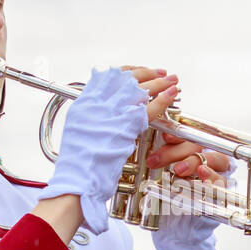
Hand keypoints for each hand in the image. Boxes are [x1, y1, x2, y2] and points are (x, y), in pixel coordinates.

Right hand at [37, 66, 177, 234]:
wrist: (78, 178)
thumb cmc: (79, 161)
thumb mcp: (78, 129)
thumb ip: (93, 115)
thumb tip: (106, 108)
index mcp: (85, 101)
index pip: (109, 75)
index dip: (129, 71)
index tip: (140, 71)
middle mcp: (98, 103)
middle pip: (127, 78)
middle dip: (147, 72)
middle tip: (161, 73)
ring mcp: (112, 113)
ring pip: (140, 89)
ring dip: (159, 82)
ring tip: (172, 80)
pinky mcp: (126, 126)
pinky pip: (149, 108)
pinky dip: (163, 99)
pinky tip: (172, 94)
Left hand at [147, 130, 233, 249]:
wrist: (173, 233)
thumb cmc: (166, 203)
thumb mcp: (157, 181)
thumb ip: (158, 164)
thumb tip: (147, 149)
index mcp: (193, 154)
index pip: (191, 136)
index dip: (179, 134)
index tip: (164, 137)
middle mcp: (209, 163)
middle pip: (201, 146)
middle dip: (177, 152)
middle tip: (156, 162)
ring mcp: (218, 178)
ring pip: (217, 160)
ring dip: (195, 162)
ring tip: (177, 171)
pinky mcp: (222, 195)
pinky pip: (223, 184)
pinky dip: (212, 181)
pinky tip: (202, 179)